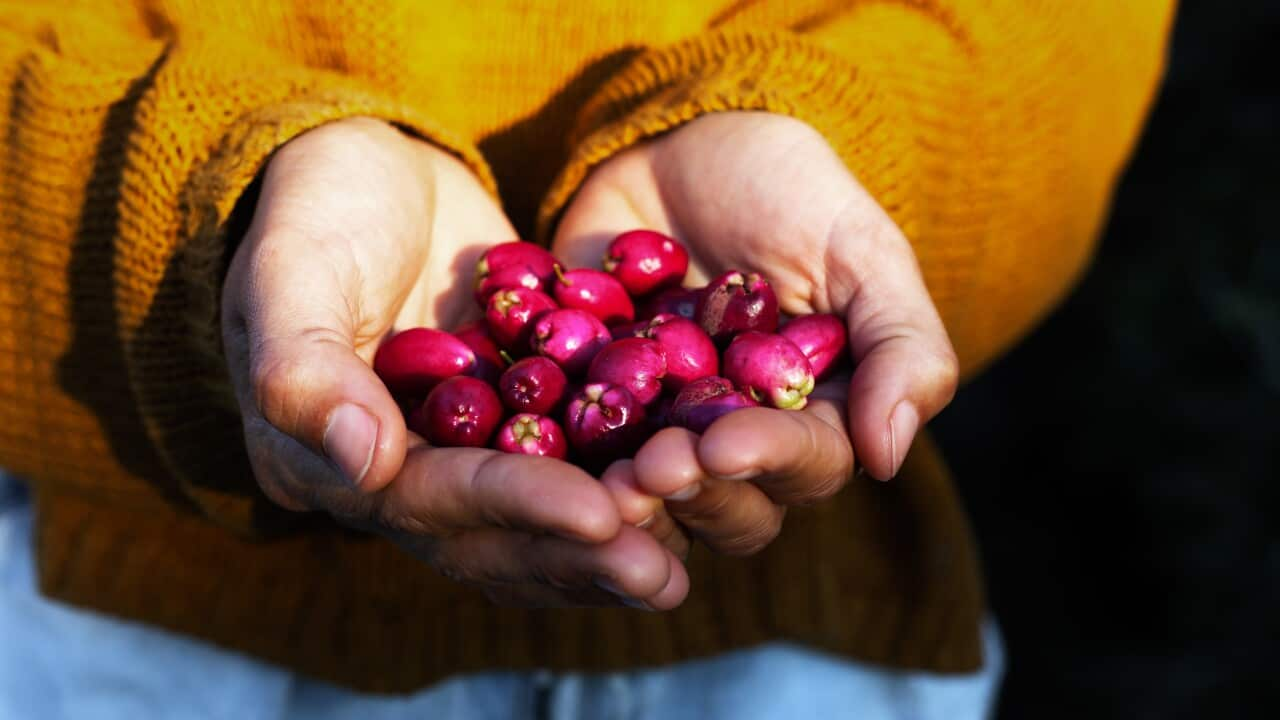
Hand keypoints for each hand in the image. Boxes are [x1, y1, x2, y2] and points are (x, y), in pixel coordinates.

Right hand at [221, 118, 687, 608]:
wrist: (368, 173)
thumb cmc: (315, 207)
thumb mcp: (292, 270)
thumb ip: (305, 367)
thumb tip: (365, 467)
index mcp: (323, 460)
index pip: (428, 499)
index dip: (515, 507)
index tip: (599, 514)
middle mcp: (393, 481)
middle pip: (489, 540)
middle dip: (574, 557)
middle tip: (660, 573)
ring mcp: (456, 457)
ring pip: (533, 526)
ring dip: (606, 547)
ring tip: (679, 565)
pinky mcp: (510, 426)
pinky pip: (568, 472)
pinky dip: (621, 489)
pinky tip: (689, 498)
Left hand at [552, 112, 957, 554]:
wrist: (681, 143)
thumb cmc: (788, 192)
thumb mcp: (860, 250)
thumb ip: (899, 347)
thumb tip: (886, 459)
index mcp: (815, 415)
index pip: (806, 463)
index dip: (767, 462)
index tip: (723, 444)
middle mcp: (739, 438)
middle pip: (729, 507)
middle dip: (694, 491)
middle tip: (652, 465)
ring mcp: (661, 429)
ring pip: (654, 501)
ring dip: (631, 498)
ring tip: (605, 477)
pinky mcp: (590, 407)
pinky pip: (574, 454)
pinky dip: (562, 461)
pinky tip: (541, 455)